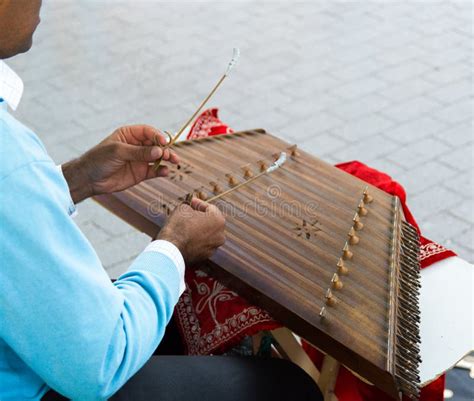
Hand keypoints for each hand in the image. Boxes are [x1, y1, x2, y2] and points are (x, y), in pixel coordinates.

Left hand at [62, 125, 178, 202]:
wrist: (89, 179)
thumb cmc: (99, 159)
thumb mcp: (118, 152)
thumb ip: (139, 152)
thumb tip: (159, 151)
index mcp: (129, 135)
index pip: (148, 132)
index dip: (157, 136)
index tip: (165, 142)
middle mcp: (137, 146)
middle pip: (156, 144)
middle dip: (165, 148)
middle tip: (171, 155)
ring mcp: (140, 160)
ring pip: (158, 157)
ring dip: (167, 158)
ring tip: (174, 162)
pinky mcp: (141, 173)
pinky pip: (155, 171)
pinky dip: (162, 171)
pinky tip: (166, 172)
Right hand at [158, 198, 225, 264]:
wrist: (171, 249)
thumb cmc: (178, 226)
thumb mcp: (183, 208)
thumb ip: (191, 207)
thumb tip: (191, 209)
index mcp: (218, 221)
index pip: (210, 208)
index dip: (199, 203)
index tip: (192, 202)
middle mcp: (220, 235)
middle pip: (211, 222)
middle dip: (201, 216)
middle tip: (190, 212)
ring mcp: (214, 247)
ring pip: (207, 234)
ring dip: (199, 228)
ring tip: (187, 225)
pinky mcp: (206, 256)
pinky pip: (202, 244)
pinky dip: (197, 240)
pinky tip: (186, 237)